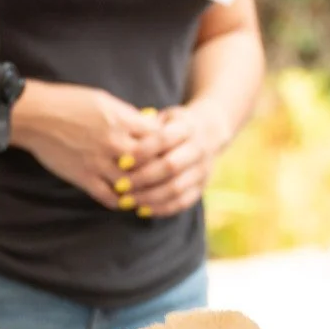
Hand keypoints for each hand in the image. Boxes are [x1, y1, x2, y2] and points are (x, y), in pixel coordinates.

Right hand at [15, 81, 161, 208]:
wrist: (36, 116)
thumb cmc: (69, 102)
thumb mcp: (104, 100)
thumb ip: (127, 114)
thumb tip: (148, 123)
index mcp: (122, 121)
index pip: (159, 137)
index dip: (166, 144)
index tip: (167, 148)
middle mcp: (114, 143)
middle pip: (150, 163)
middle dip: (158, 168)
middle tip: (162, 173)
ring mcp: (99, 163)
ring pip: (132, 183)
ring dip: (141, 188)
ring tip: (147, 191)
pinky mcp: (84, 177)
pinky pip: (108, 197)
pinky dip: (120, 201)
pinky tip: (125, 200)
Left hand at [125, 102, 231, 217]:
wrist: (209, 133)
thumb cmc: (173, 125)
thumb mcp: (162, 118)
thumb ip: (145, 128)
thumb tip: (121, 145)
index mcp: (187, 127)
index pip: (163, 139)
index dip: (142, 151)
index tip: (121, 162)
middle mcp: (198, 148)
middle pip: (170, 166)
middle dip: (143, 178)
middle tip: (120, 186)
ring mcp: (202, 170)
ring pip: (176, 188)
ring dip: (149, 197)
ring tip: (127, 201)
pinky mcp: (201, 187)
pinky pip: (182, 202)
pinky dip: (161, 209)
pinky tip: (141, 210)